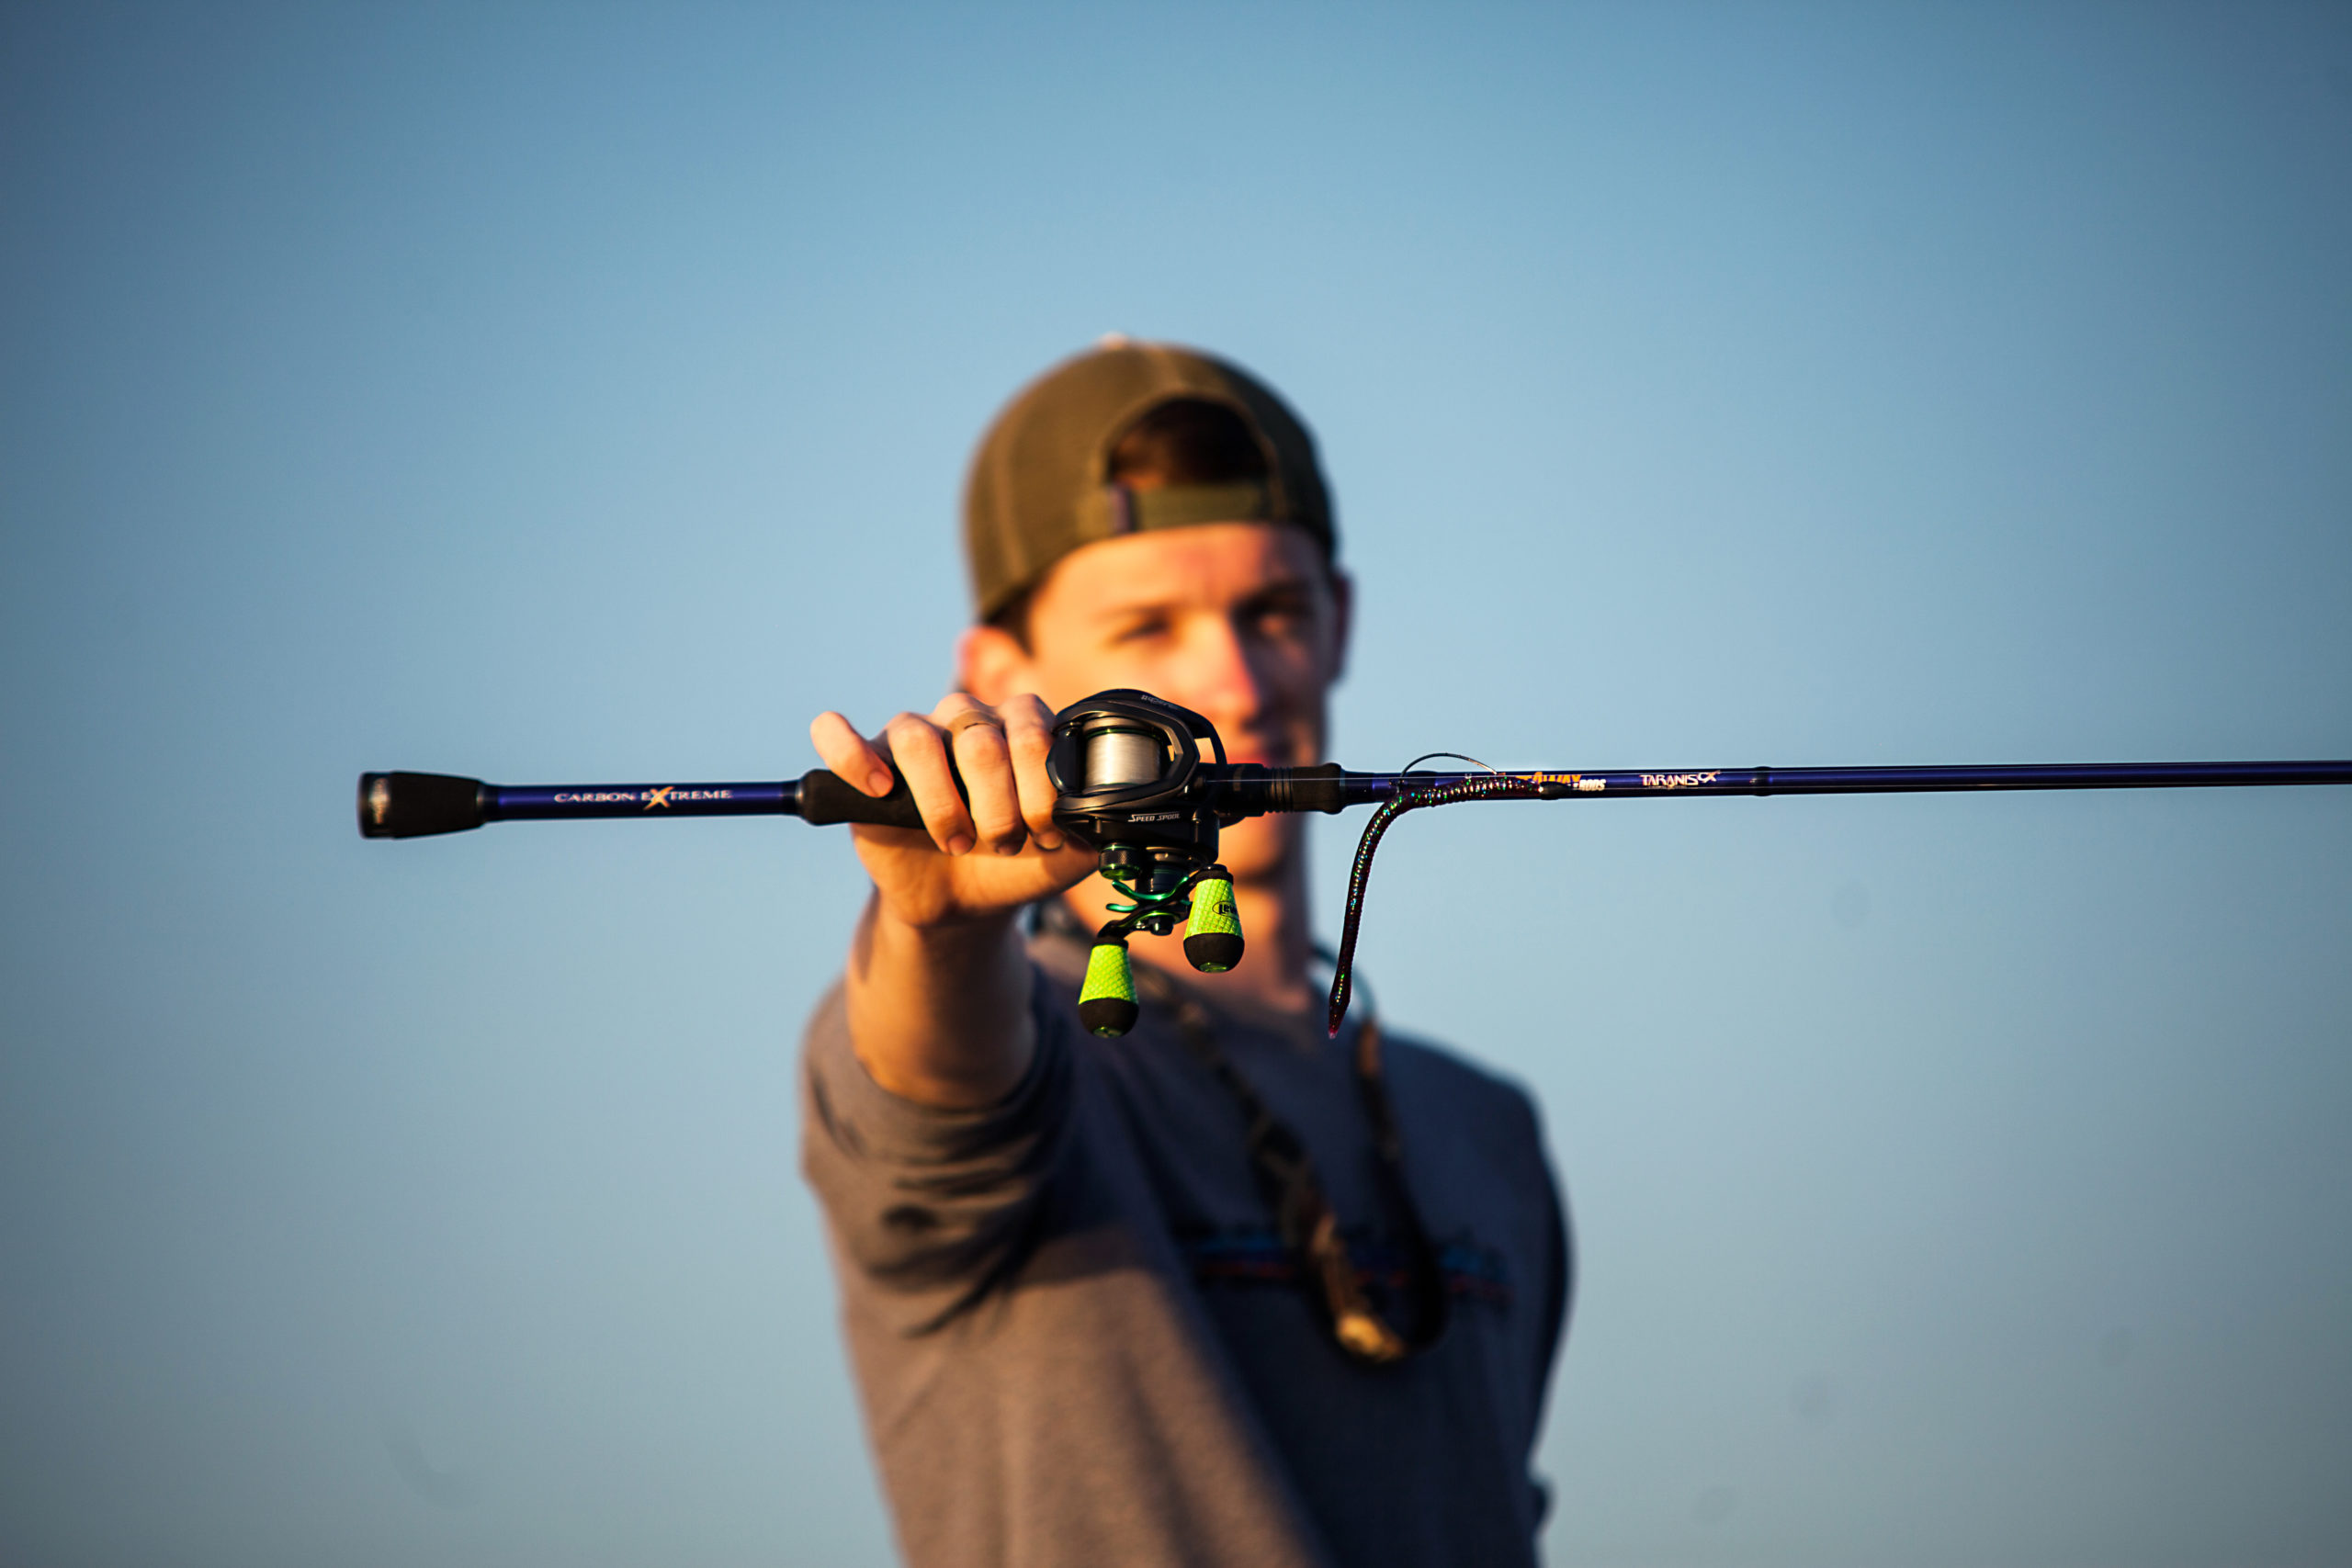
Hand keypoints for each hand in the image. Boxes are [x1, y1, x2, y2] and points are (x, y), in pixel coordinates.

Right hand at [809, 693, 1096, 929]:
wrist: (966, 903)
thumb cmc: (1016, 865)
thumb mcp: (1068, 853)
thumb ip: (1091, 824)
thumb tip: (1102, 809)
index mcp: (1019, 727)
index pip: (1030, 726)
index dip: (1040, 783)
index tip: (1047, 833)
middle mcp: (966, 720)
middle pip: (978, 736)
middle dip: (998, 803)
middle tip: (1004, 844)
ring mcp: (912, 736)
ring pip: (916, 736)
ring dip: (941, 801)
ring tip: (956, 842)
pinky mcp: (866, 761)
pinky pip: (836, 732)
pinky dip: (852, 755)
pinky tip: (881, 789)